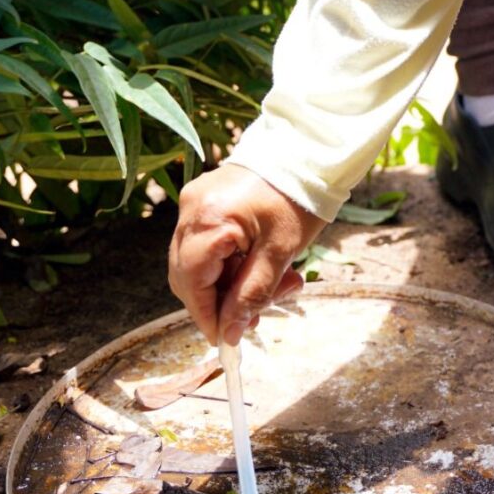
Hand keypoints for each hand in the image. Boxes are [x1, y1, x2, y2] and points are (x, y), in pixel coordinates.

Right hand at [168, 164, 326, 345]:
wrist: (306, 152)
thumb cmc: (297, 198)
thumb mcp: (280, 253)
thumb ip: (252, 295)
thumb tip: (229, 334)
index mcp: (209, 219)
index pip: (191, 282)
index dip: (206, 315)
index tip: (225, 340)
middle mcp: (191, 209)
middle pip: (187, 275)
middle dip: (219, 302)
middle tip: (255, 318)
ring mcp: (194, 202)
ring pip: (197, 263)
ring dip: (229, 285)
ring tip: (273, 288)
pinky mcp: (203, 200)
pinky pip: (205, 244)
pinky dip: (229, 264)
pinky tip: (259, 267)